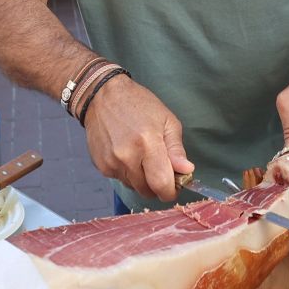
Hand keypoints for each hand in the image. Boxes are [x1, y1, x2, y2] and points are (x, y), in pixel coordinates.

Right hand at [82, 76, 194, 201]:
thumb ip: (176, 150)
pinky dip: (128, 173)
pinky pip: (120, 179)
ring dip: (142, 179)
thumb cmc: (139, 105)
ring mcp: (111, 163)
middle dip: (157, 185)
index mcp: (148, 144)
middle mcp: (127, 157)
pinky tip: (127, 154)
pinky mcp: (101, 166)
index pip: (161, 184)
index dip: (171, 191)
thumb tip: (187, 170)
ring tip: (142, 156)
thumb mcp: (167, 121)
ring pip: (134, 187)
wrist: (103, 96)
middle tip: (160, 168)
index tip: (175, 187)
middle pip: (147, 191)